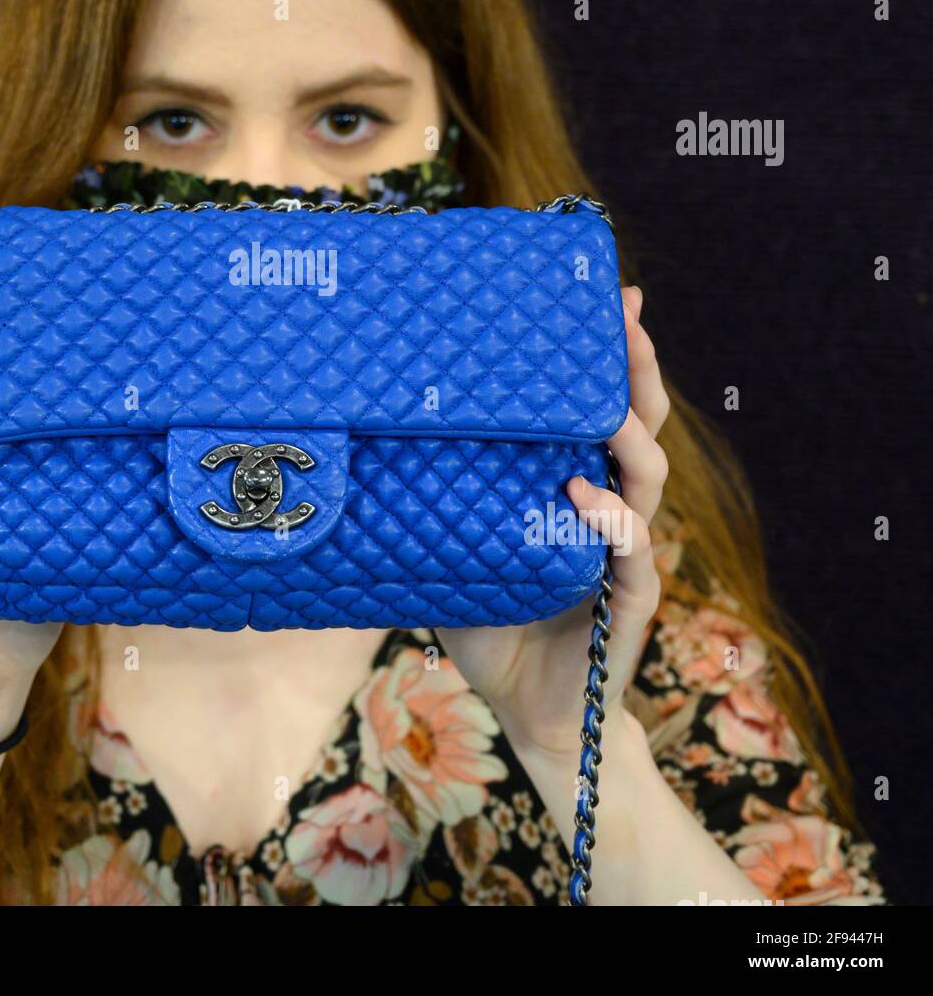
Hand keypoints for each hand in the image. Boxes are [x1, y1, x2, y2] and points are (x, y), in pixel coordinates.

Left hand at [437, 285, 668, 761]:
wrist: (526, 710)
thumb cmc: (491, 620)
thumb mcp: (453, 545)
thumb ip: (432, 498)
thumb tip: (365, 440)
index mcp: (575, 485)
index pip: (600, 410)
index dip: (610, 359)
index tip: (608, 299)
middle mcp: (608, 506)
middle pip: (638, 426)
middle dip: (635, 371)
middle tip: (626, 317)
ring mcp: (624, 553)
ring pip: (646, 480)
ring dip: (630, 435)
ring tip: (604, 403)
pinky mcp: (627, 602)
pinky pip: (631, 554)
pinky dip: (611, 520)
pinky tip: (581, 491)